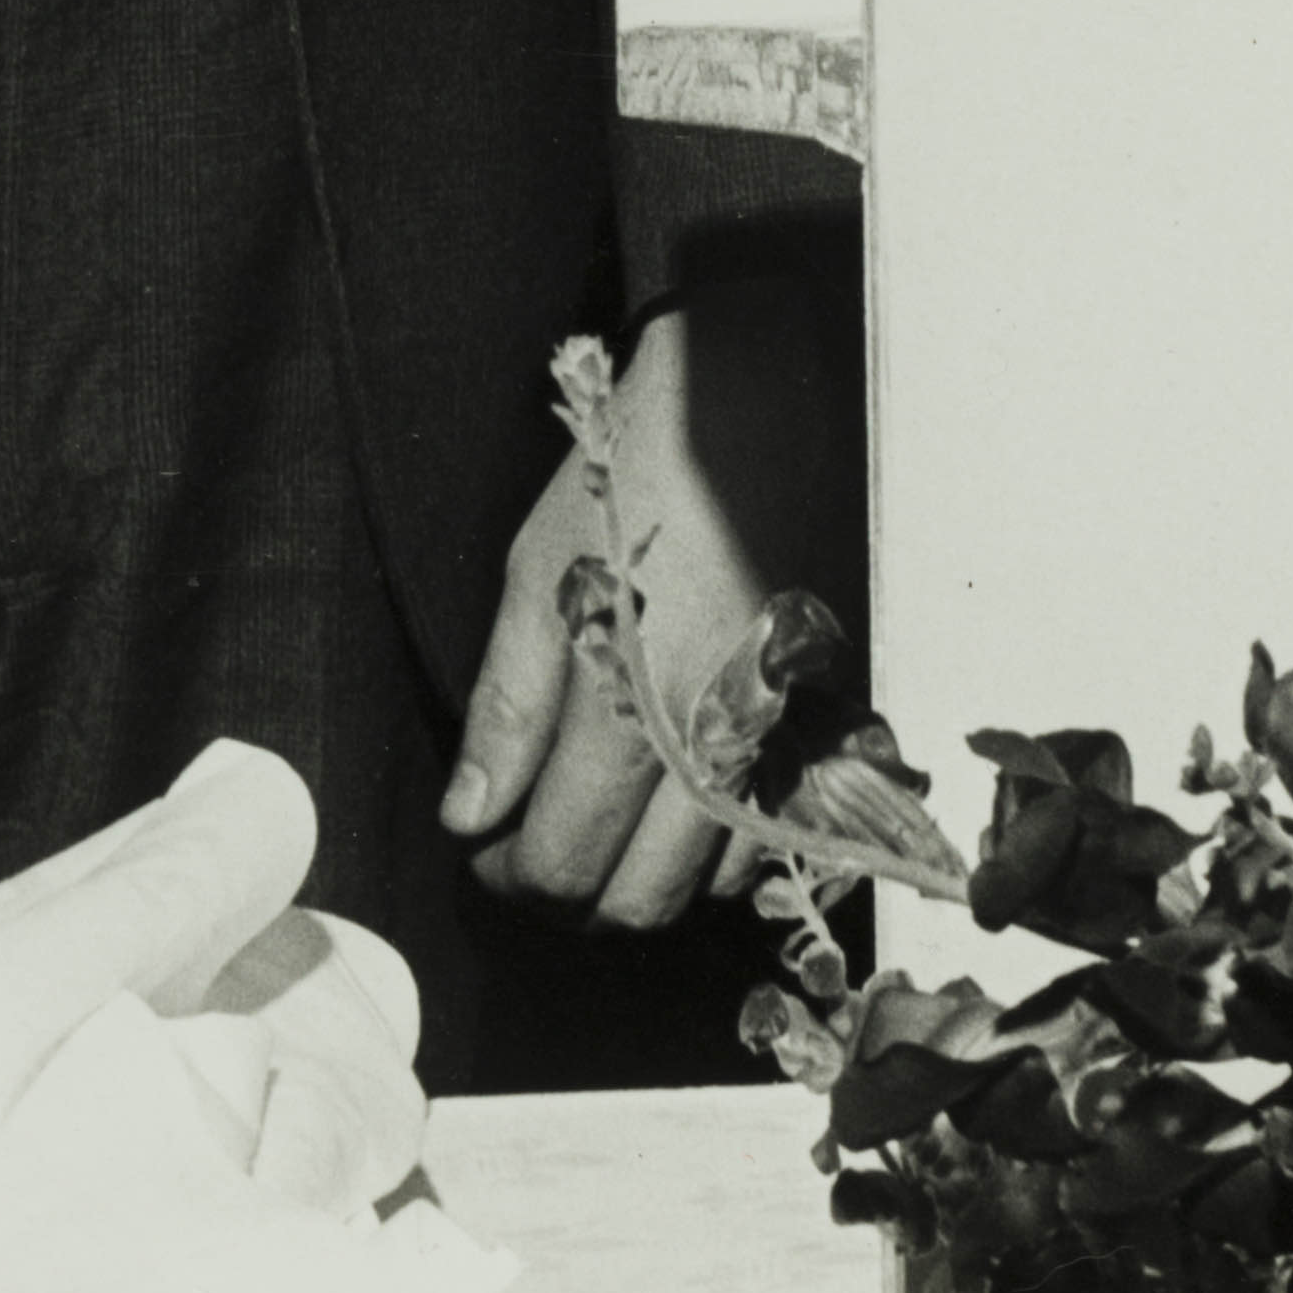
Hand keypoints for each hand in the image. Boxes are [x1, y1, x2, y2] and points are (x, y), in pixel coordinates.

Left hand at [439, 293, 850, 933]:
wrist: (760, 392)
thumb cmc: (635, 471)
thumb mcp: (541, 569)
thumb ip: (508, 707)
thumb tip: (469, 819)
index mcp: (633, 706)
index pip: (562, 862)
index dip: (507, 876)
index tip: (482, 847)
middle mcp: (713, 741)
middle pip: (638, 900)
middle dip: (569, 894)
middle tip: (529, 845)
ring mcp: (778, 735)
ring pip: (709, 884)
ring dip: (643, 879)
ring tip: (599, 822)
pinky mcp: (822, 714)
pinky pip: (772, 832)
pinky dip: (717, 849)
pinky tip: (675, 802)